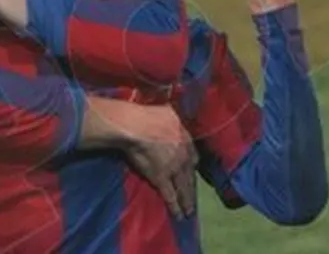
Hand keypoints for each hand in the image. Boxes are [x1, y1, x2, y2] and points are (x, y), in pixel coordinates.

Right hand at [120, 104, 197, 219]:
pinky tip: (178, 216)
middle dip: (192, 189)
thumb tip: (173, 112)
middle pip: (190, 176)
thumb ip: (173, 116)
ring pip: (184, 187)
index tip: (191, 174)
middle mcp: (184, 155)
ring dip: (187, 201)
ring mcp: (174, 169)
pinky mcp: (162, 179)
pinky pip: (170, 195)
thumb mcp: (167, 112)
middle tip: (193, 200)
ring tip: (189, 212)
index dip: (192, 168)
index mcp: (185, 139)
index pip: (193, 158)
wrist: (135, 126)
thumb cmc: (147, 116)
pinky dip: (175, 207)